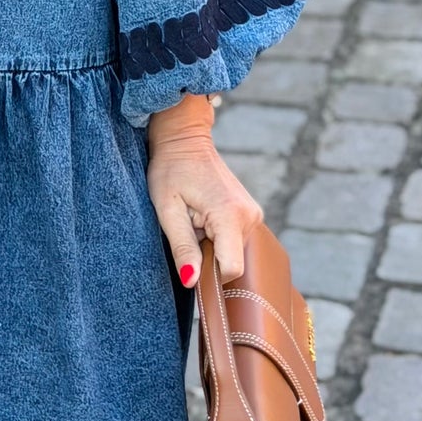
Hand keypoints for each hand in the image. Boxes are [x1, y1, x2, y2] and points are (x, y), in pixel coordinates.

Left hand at [146, 95, 260, 287]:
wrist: (184, 139)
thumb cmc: (170, 170)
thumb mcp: (167, 209)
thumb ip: (182, 246)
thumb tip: (192, 281)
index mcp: (230, 215)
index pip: (231, 268)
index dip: (208, 274)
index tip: (189, 259)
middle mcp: (250, 216)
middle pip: (232, 262)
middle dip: (207, 257)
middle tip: (188, 228)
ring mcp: (254, 214)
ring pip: (233, 253)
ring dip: (211, 246)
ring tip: (195, 220)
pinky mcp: (251, 213)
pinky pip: (235, 241)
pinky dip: (218, 238)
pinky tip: (203, 219)